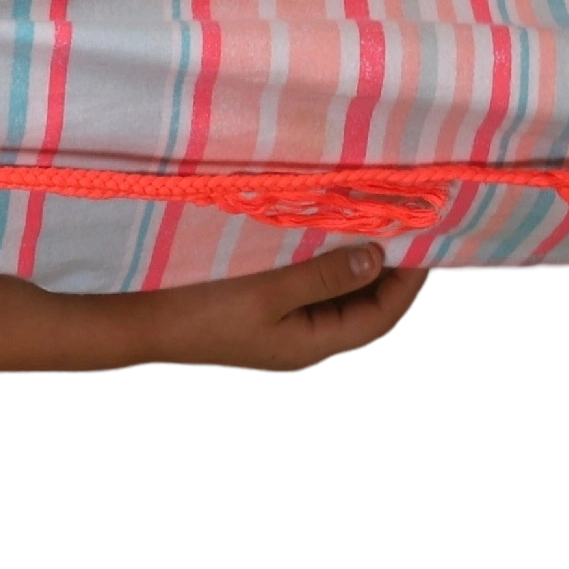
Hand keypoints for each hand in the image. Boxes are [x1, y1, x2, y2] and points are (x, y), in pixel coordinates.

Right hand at [99, 242, 436, 377]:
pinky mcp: (266, 310)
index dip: (408, 281)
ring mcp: (285, 327)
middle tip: (409, 225)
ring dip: (359, 264)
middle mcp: (306, 340)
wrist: (141, 323)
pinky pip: (313, 289)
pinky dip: (329, 264)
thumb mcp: (267, 291)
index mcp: (312, 344)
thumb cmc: (201, 309)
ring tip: (378, 224)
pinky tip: (330, 237)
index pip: (381, 315)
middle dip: (390, 270)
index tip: (427, 240)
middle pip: (366, 307)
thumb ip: (324, 276)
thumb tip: (378, 259)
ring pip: (340, 296)